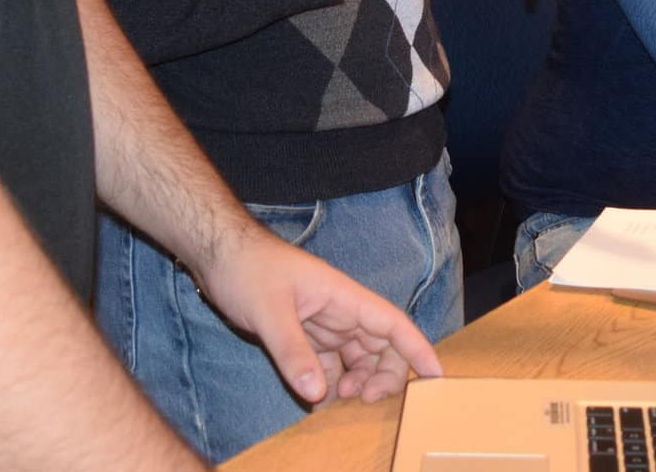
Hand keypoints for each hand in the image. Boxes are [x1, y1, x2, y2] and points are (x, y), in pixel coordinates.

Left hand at [193, 229, 443, 407]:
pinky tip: (318, 399)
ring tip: (340, 401)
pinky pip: (327, 363)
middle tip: (366, 400)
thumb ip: (293, 351)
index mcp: (344, 296)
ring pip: (356, 357)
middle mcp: (340, 311)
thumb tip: (318, 395)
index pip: (393, 324)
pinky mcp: (303, 334)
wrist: (218, 254)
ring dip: (357, 381)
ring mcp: (322, 323)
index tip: (437, 377)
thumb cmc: (248, 269)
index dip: (418, 349)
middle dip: (385, 375)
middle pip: (381, 346)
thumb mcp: (269, 311)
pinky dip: (328, 382)